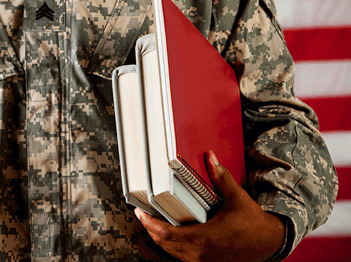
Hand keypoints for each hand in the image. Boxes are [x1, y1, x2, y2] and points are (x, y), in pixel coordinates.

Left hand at [135, 150, 284, 261]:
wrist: (269, 243)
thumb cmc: (253, 223)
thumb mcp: (236, 197)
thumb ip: (221, 177)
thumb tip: (211, 158)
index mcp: (205, 236)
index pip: (168, 234)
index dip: (150, 224)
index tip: (141, 213)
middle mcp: (202, 251)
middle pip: (165, 244)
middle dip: (150, 229)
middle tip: (143, 214)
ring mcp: (204, 259)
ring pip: (172, 252)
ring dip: (160, 239)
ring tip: (152, 222)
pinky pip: (182, 257)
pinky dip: (172, 246)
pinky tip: (170, 235)